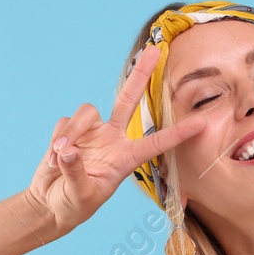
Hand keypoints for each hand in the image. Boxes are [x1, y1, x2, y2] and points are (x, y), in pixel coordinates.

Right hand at [25, 46, 207, 236]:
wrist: (51, 204)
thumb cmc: (73, 205)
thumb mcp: (79, 196)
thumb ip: (76, 172)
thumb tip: (69, 150)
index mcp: (127, 158)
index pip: (157, 143)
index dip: (179, 133)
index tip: (202, 122)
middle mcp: (113, 139)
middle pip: (129, 99)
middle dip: (141, 74)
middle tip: (155, 50)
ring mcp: (92, 133)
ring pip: (87, 112)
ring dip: (72, 133)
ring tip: (61, 159)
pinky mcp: (70, 130)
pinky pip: (65, 124)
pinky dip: (58, 141)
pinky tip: (54, 161)